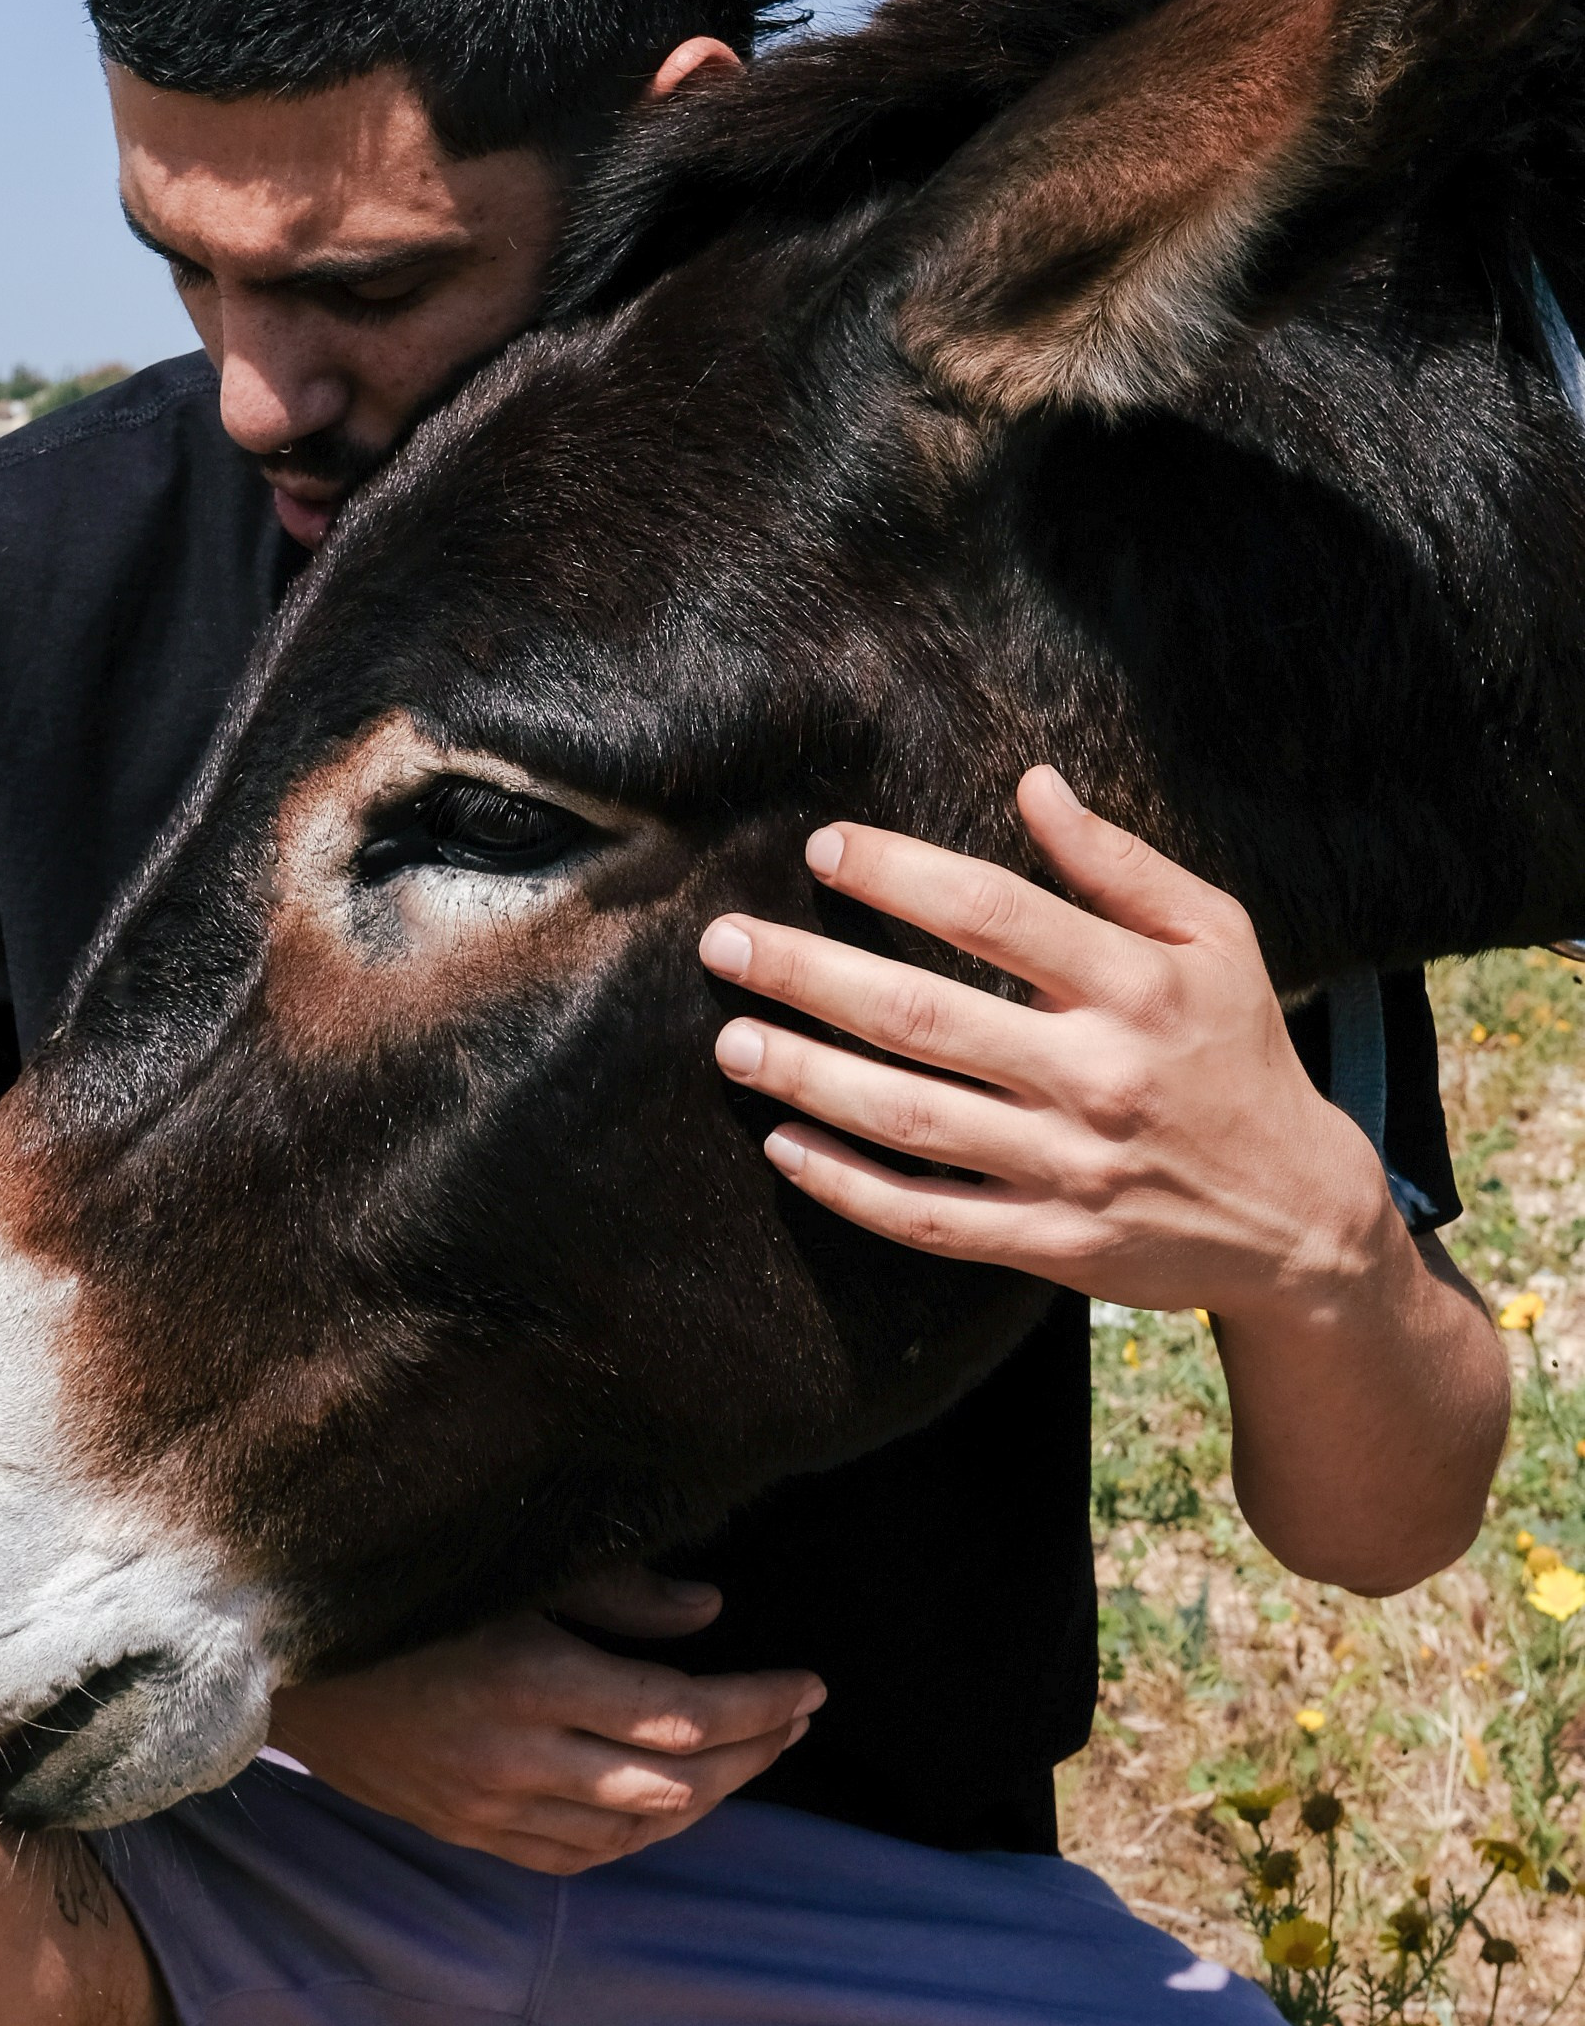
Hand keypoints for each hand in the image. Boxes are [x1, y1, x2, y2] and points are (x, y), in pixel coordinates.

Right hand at [266, 1563, 823, 1873]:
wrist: (272, 1654)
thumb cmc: (397, 1584)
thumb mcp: (507, 1565)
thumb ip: (613, 1590)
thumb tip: (710, 1611)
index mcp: (530, 1677)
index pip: (678, 1714)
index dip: (757, 1705)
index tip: (811, 1684)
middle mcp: (516, 1755)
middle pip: (671, 1782)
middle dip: (752, 1752)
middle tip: (799, 1717)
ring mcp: (489, 1806)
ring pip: (633, 1831)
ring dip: (707, 1800)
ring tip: (754, 1756)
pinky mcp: (467, 1829)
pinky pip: (577, 1856)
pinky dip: (640, 1837)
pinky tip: (673, 1806)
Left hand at [700, 765, 1399, 1328]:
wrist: (1300, 1218)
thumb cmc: (1239, 1052)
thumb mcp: (1215, 937)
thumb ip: (1120, 863)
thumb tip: (1033, 782)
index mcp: (1135, 985)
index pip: (991, 912)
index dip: (897, 873)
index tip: (820, 850)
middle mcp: (1097, 1075)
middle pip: (923, 1016)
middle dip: (809, 975)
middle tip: (724, 944)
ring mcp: (1070, 1168)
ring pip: (912, 1120)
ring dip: (808, 1080)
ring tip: (732, 1042)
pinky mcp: (1052, 1243)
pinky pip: (930, 1218)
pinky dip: (849, 1187)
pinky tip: (785, 1147)